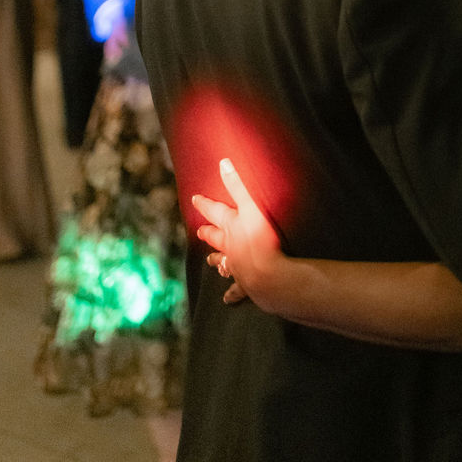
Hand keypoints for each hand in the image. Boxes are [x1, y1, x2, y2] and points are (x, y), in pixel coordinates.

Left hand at [192, 158, 282, 303]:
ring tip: (211, 261)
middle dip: (207, 232)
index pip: (215, 212)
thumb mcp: (252, 208)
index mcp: (231, 227)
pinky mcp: (244, 283)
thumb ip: (238, 186)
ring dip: (216, 260)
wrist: (267, 275)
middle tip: (199, 231)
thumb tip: (223, 162)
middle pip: (215, 238)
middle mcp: (229, 246)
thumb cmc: (261, 240)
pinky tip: (226, 299)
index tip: (195, 199)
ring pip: (222, 262)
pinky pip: (235, 289)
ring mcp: (235, 266)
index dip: (205, 204)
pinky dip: (230, 293)